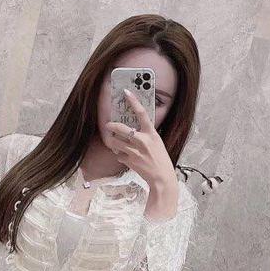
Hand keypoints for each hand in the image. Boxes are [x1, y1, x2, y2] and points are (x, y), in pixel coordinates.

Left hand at [103, 88, 177, 217]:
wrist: (161, 178)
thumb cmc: (160, 160)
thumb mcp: (157, 143)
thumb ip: (147, 135)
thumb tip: (134, 129)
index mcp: (152, 134)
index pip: (142, 113)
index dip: (134, 101)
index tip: (126, 92)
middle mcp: (143, 141)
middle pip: (121, 128)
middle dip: (111, 125)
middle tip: (108, 124)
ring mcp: (135, 152)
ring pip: (115, 142)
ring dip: (112, 141)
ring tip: (113, 141)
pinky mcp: (129, 161)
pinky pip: (118, 155)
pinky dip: (119, 155)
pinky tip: (124, 156)